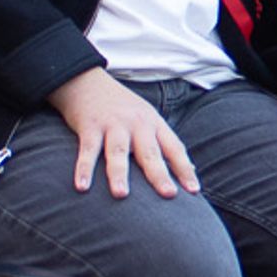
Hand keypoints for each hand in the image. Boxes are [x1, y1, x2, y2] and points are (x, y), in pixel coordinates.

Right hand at [52, 67, 197, 198]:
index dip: (185, 169)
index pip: (174, 148)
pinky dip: (84, 169)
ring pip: (118, 152)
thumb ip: (165, 145)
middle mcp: (137, 123)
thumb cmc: (122, 108)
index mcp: (154, 123)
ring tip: (121, 195)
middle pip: (150, 152)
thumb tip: (191, 171)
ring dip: (119, 174)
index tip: (194, 191)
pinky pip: (88, 150)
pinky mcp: (90, 126)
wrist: (88, 81)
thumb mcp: (148, 120)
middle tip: (168, 195)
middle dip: (159, 175)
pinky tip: (82, 187)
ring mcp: (113, 124)